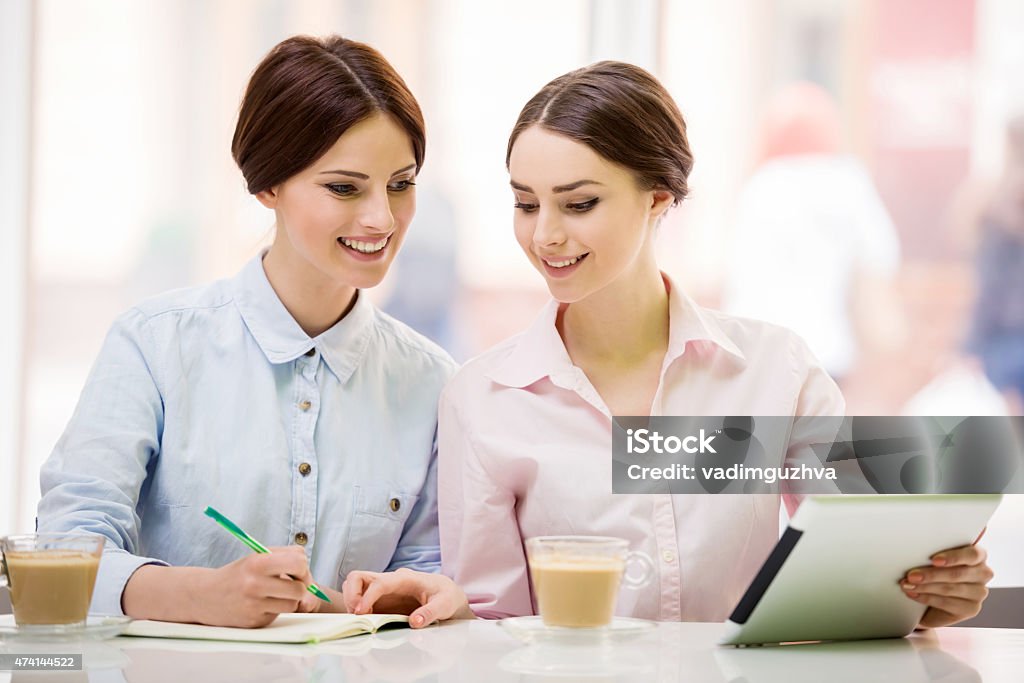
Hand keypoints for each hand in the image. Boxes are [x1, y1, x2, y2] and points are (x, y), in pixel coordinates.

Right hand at [196, 545, 316, 626]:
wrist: (205, 595)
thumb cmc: (238, 574)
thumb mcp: (257, 557)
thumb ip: (286, 559)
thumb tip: (310, 580)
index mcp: (257, 562)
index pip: (298, 562)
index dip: (303, 566)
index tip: (296, 570)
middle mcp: (255, 584)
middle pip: (300, 587)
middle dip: (300, 585)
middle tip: (290, 583)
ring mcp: (254, 605)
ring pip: (293, 604)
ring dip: (289, 599)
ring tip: (274, 593)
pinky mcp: (254, 621)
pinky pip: (279, 615)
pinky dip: (276, 609)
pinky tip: (261, 603)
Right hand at [341, 568, 472, 627]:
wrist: (447, 594)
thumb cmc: (446, 596)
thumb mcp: (445, 604)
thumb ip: (431, 612)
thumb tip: (415, 622)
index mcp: (404, 579)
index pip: (379, 582)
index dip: (366, 596)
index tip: (360, 613)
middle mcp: (389, 581)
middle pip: (357, 577)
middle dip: (350, 595)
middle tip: (355, 616)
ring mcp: (383, 590)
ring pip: (354, 586)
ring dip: (350, 602)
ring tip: (358, 621)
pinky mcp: (380, 600)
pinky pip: (359, 600)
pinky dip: (355, 610)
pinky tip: (363, 624)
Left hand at [902, 543, 993, 628]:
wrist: (932, 598)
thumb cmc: (934, 570)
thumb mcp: (935, 558)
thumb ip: (933, 554)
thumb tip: (914, 551)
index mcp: (977, 555)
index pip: (972, 554)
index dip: (953, 557)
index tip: (934, 560)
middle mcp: (982, 573)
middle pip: (958, 574)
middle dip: (931, 574)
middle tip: (911, 575)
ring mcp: (979, 593)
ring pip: (950, 589)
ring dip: (925, 587)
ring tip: (907, 584)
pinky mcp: (971, 609)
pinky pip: (946, 603)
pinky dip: (926, 598)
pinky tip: (914, 594)